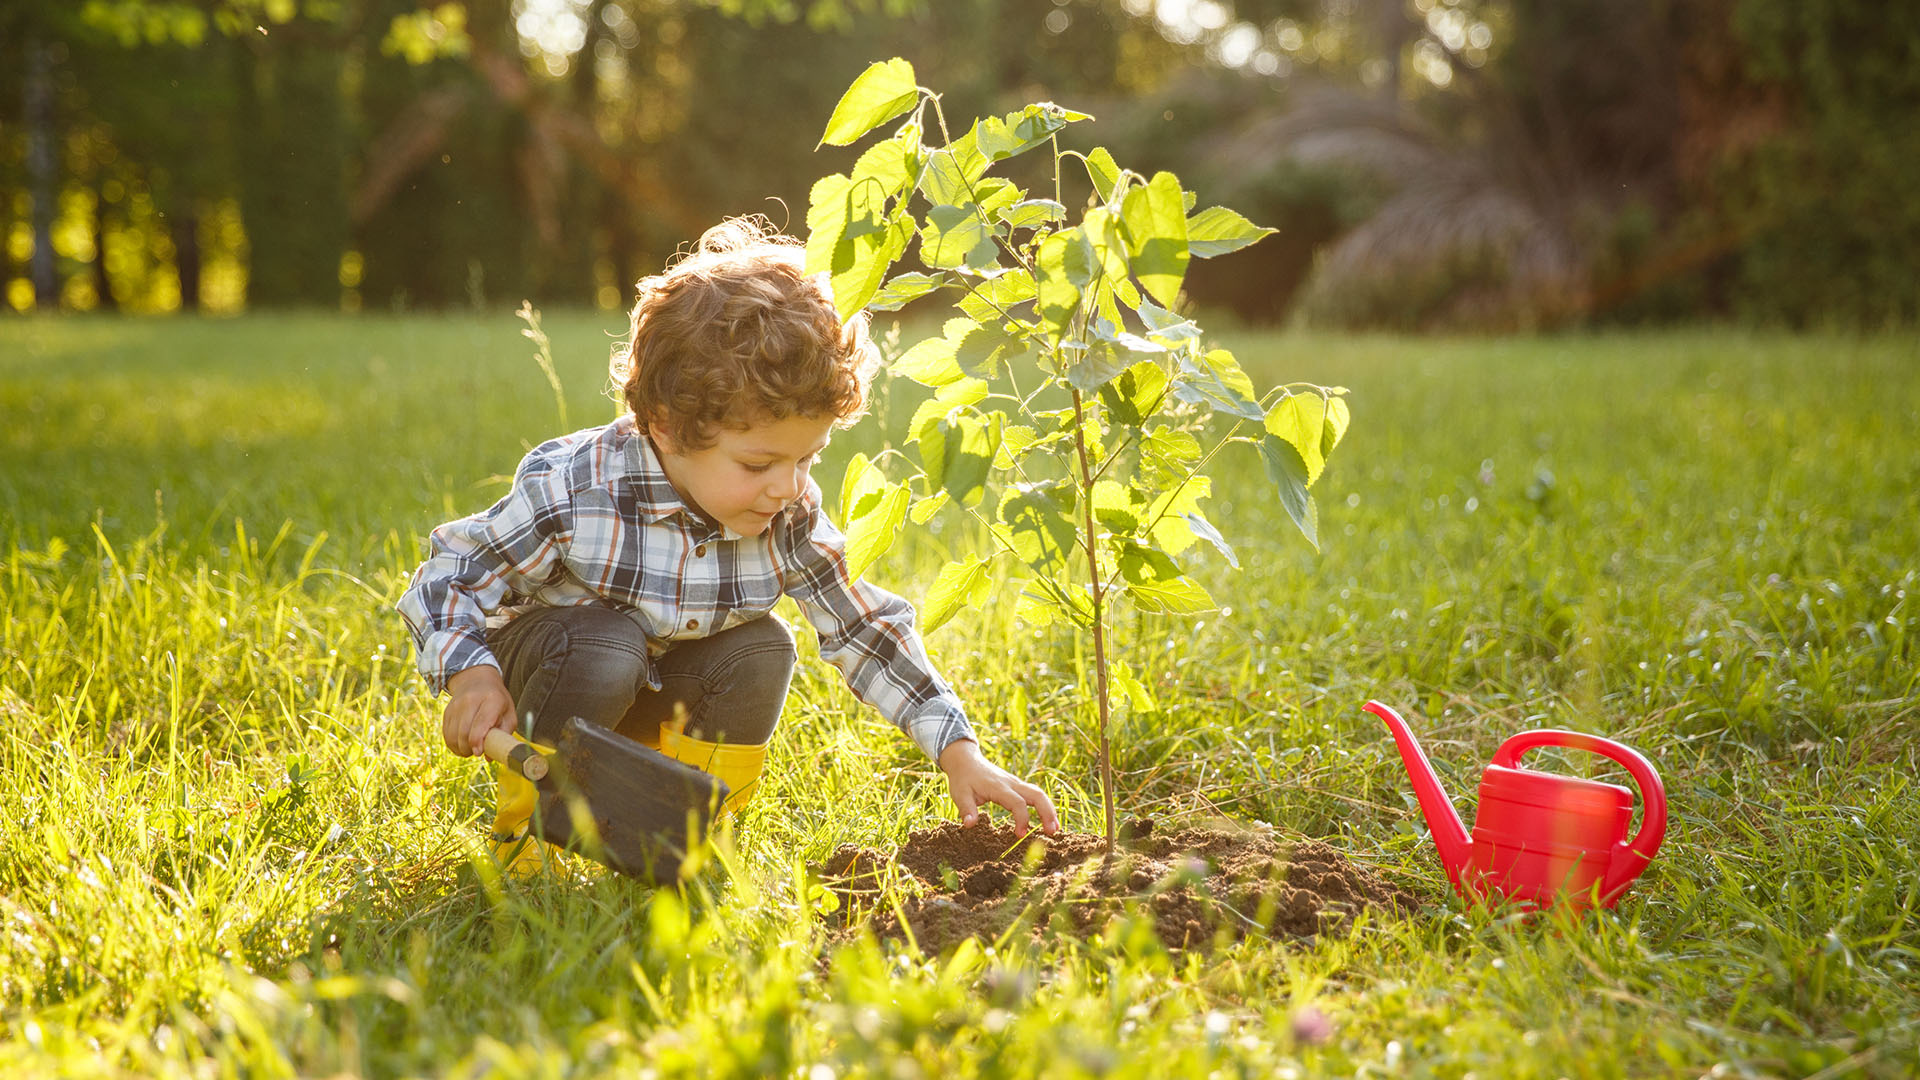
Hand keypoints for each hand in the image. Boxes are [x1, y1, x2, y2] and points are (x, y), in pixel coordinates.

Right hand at [443, 665, 515, 755]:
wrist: (476, 681)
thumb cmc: (497, 702)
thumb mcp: (508, 714)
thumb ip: (504, 735)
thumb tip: (490, 757)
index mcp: (492, 700)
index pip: (481, 724)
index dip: (478, 742)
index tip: (479, 752)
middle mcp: (471, 700)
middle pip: (464, 733)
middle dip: (469, 749)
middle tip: (478, 751)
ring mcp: (456, 705)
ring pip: (453, 736)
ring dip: (461, 749)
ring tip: (470, 748)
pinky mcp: (447, 712)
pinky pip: (446, 735)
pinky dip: (453, 745)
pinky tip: (462, 744)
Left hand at [937, 739, 1059, 837]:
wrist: (965, 760)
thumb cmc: (963, 779)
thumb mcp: (959, 794)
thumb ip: (966, 809)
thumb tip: (970, 825)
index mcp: (998, 787)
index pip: (1017, 803)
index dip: (1021, 819)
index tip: (1020, 835)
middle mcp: (1011, 784)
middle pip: (1037, 795)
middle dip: (1047, 812)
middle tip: (1052, 832)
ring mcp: (1016, 783)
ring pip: (1039, 794)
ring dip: (1049, 810)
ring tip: (1055, 829)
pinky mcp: (1017, 785)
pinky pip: (1035, 794)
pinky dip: (1044, 806)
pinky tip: (1048, 820)